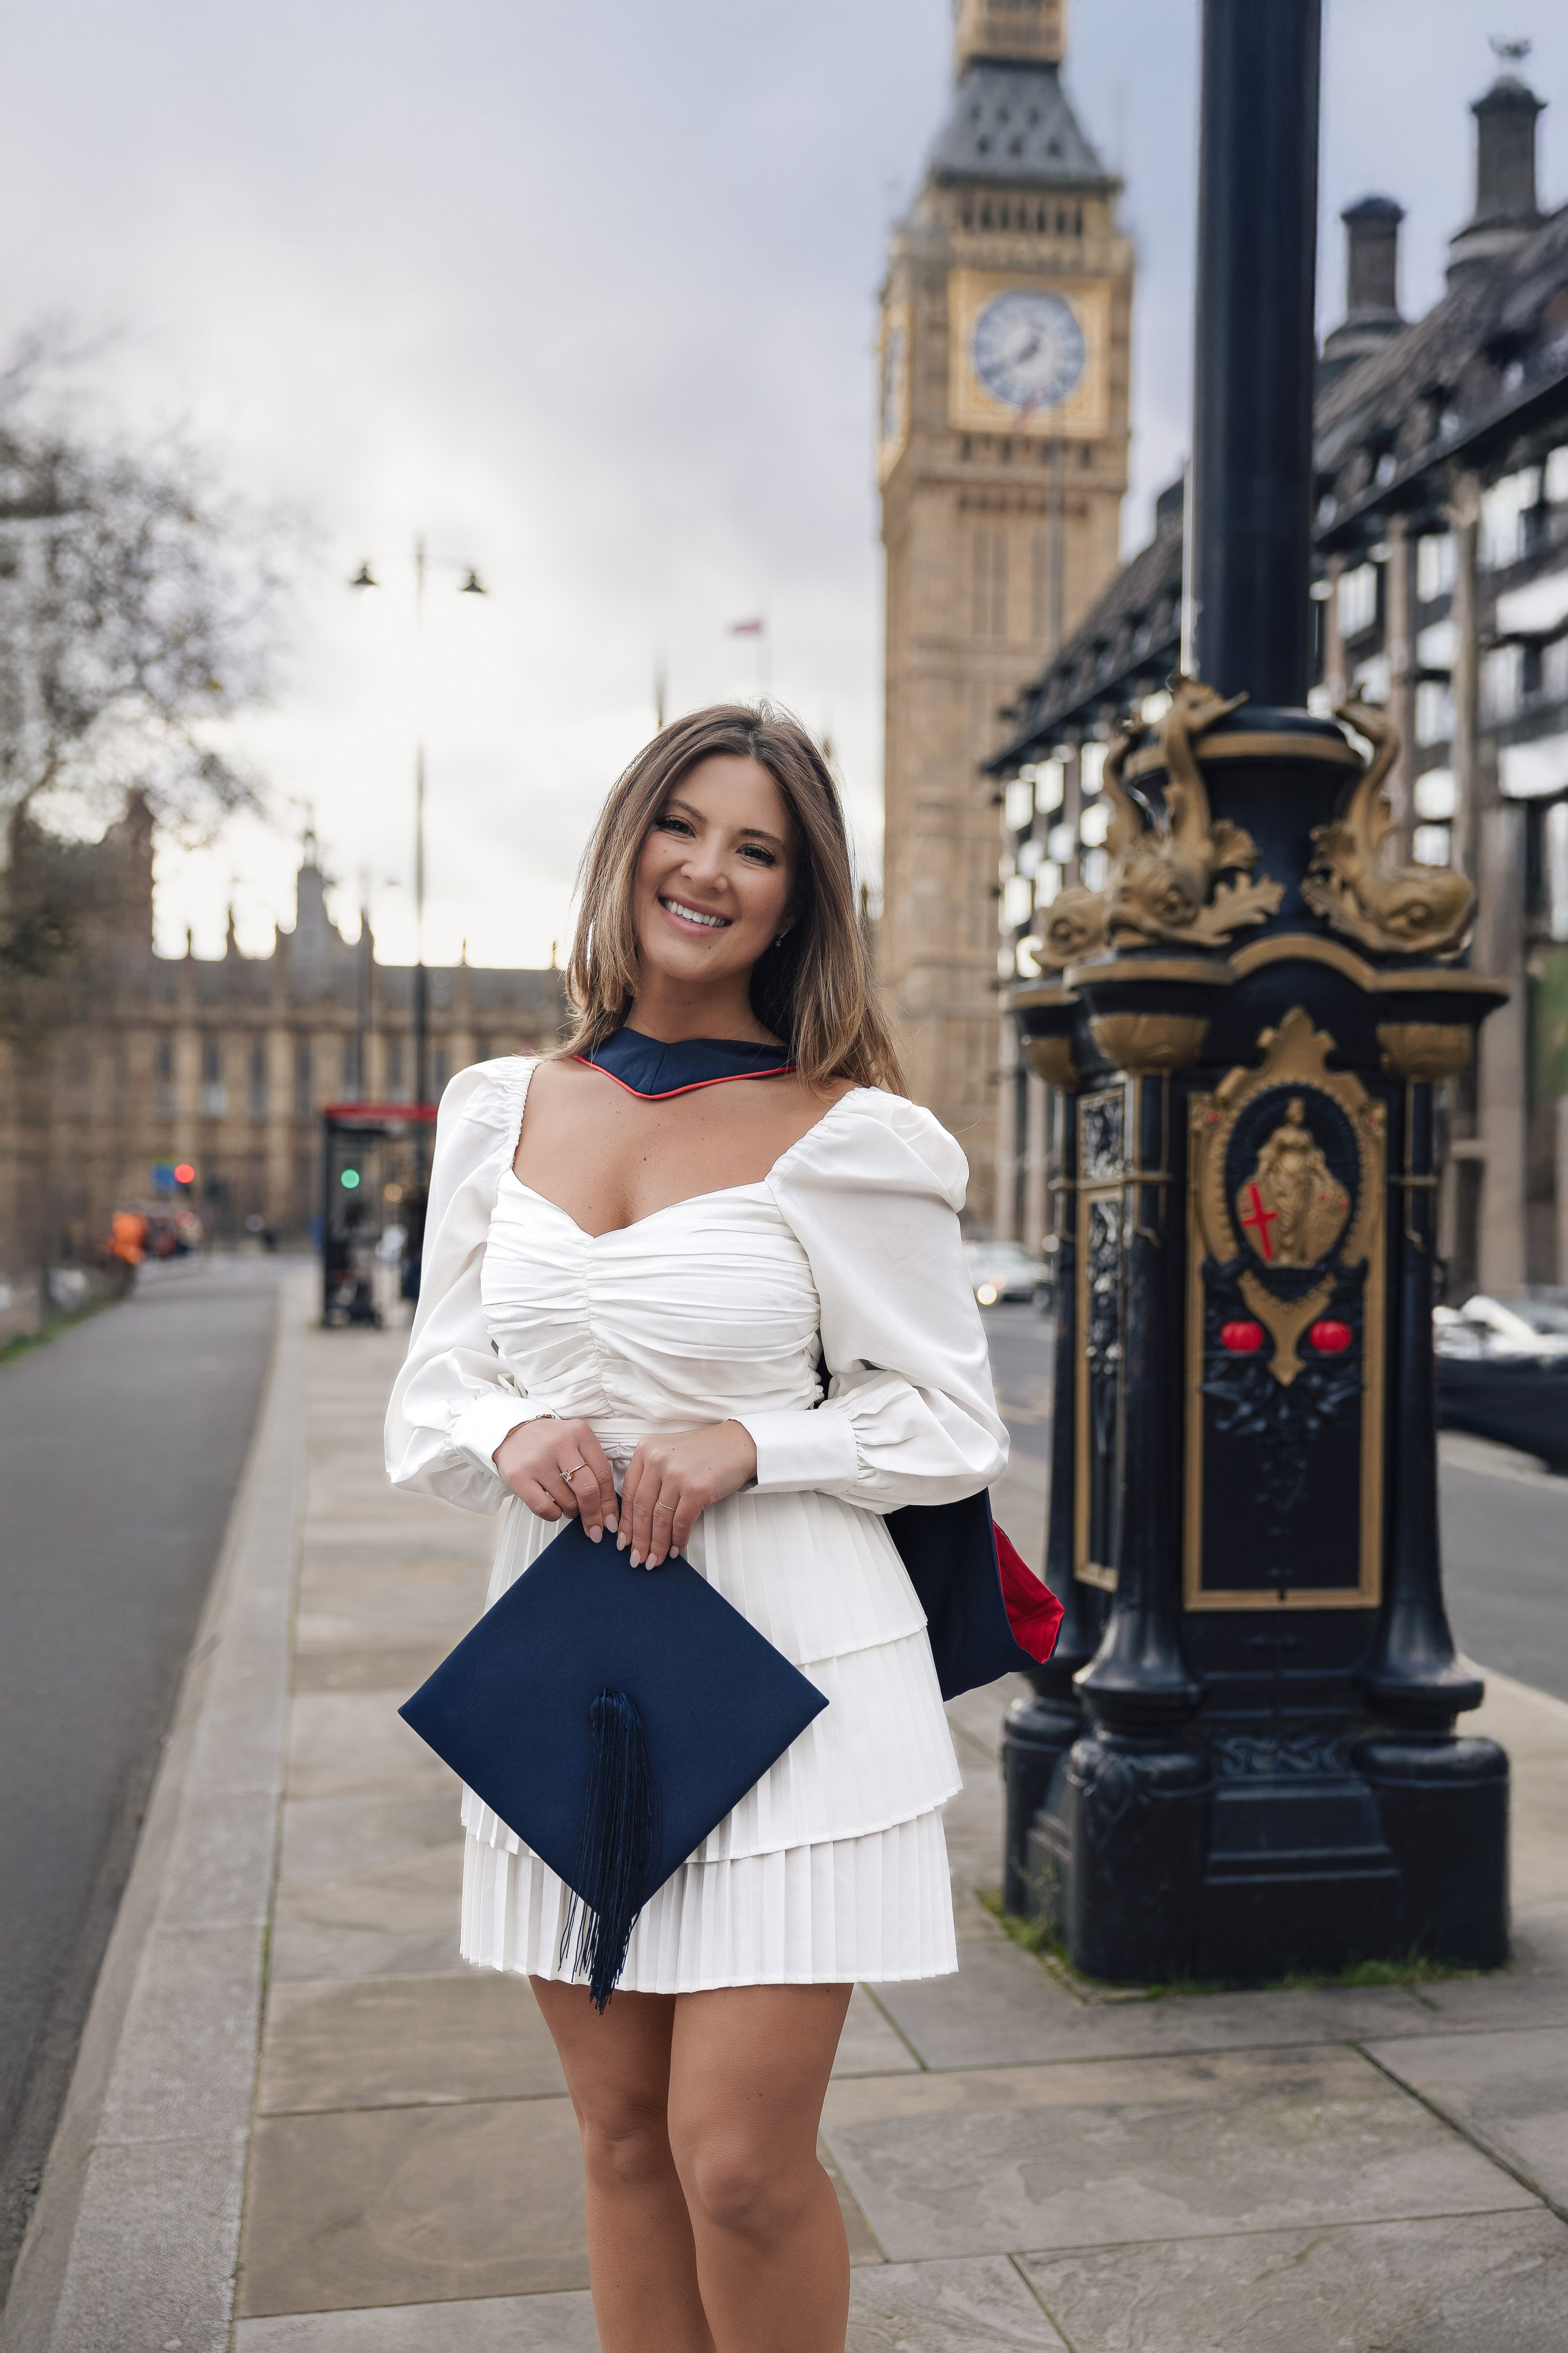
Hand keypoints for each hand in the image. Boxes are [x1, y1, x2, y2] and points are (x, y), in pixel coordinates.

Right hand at [493, 1417, 616, 1541]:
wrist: (513, 1431)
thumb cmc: (548, 1441)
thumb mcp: (575, 1442)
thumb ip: (592, 1466)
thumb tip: (607, 1507)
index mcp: (579, 1433)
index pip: (604, 1475)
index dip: (610, 1503)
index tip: (611, 1520)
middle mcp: (560, 1444)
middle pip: (588, 1490)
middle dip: (595, 1516)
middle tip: (596, 1529)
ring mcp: (538, 1460)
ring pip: (567, 1502)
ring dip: (572, 1512)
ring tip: (569, 1508)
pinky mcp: (519, 1475)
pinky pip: (544, 1508)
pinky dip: (553, 1515)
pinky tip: (554, 1509)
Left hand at [617, 1422, 757, 1567]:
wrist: (738, 1445)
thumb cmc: (706, 1452)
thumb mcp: (668, 1454)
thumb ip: (650, 1476)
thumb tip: (637, 1518)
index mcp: (646, 1449)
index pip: (629, 1493)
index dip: (626, 1522)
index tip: (624, 1540)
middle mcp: (657, 1460)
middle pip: (642, 1509)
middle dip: (639, 1539)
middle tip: (637, 1558)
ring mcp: (676, 1474)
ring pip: (660, 1519)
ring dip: (657, 1545)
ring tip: (655, 1559)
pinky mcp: (695, 1489)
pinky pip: (681, 1522)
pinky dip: (678, 1539)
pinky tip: (676, 1548)